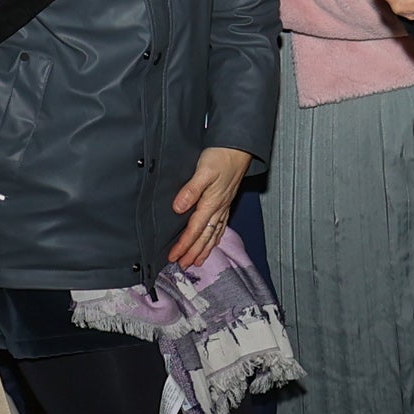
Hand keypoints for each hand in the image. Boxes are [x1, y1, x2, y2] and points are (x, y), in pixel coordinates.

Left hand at [167, 146, 253, 268]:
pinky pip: (221, 225)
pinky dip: (216, 237)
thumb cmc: (222, 156)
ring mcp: (224, 205)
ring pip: (214, 233)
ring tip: (198, 261)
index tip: (174, 256)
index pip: (194, 229)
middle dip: (194, 252)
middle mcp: (219, 208)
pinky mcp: (226, 201)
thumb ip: (191, 190)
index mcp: (212, 203)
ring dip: (205, 249)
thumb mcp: (203, 170)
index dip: (184, 245)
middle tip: (184, 265)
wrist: (239, 148)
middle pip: (205, 236)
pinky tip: (214, 241)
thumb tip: (178, 208)